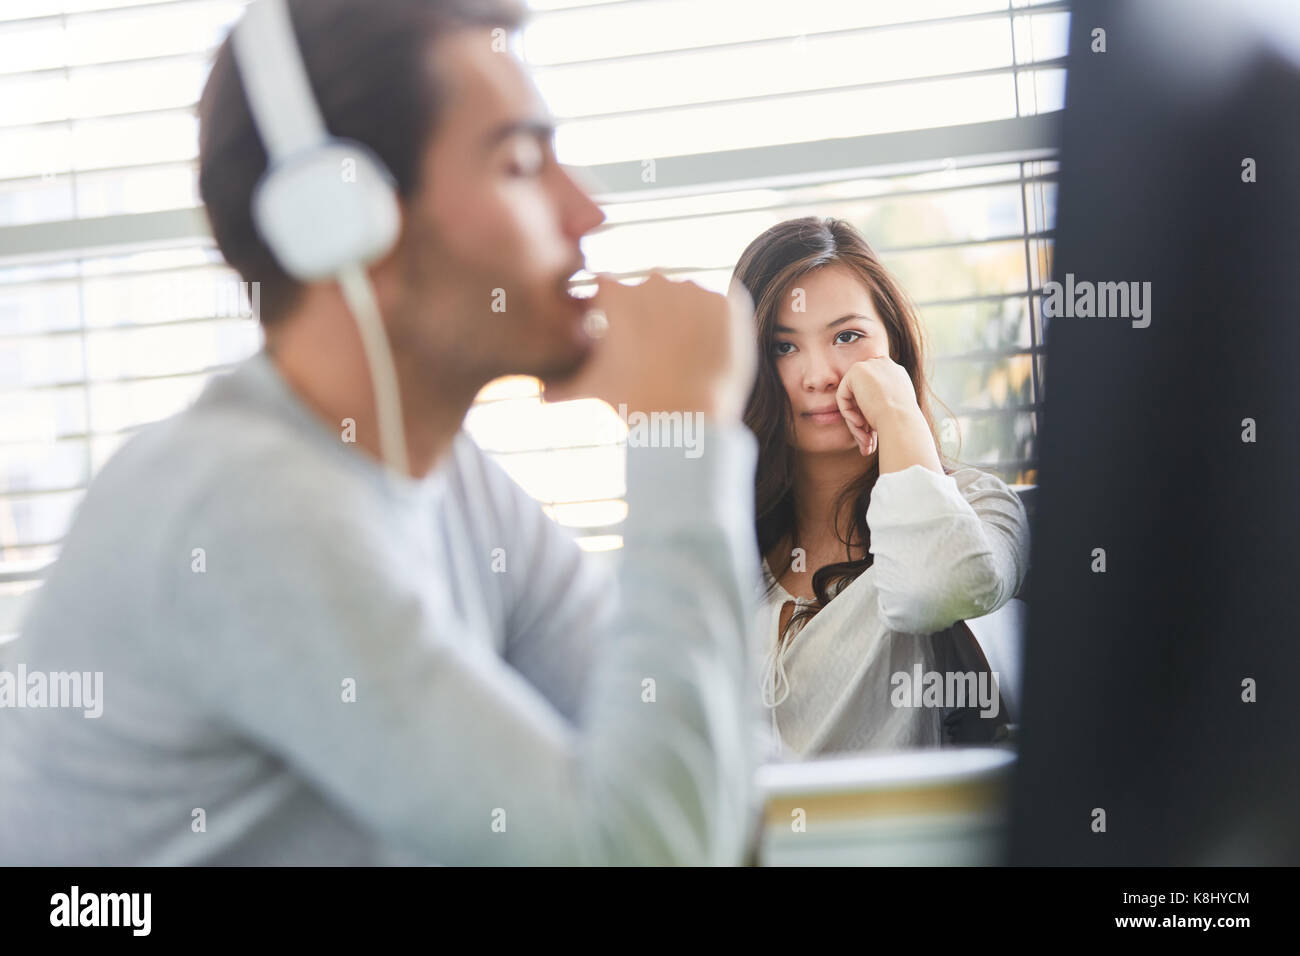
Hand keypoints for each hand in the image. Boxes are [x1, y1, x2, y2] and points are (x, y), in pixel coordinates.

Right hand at [542, 272, 756, 422]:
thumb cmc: (633, 404)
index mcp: (616, 293)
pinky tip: (706, 352)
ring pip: (686, 298)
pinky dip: (714, 325)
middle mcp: (655, 281)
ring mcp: (695, 290)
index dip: (608, 314)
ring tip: (683, 356)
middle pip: (649, 292)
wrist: (690, 421)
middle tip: (652, 354)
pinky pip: (720, 307)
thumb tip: (541, 394)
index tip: (617, 338)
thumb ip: (559, 384)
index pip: (607, 291)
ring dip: (683, 318)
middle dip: (649, 315)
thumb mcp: (588, 391)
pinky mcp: (729, 303)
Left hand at [835, 356, 919, 456]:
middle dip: (862, 420)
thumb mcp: (894, 414)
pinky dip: (848, 413)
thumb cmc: (901, 424)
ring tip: (866, 441)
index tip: (872, 434)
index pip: (875, 391)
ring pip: (853, 398)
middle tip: (867, 443)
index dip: (870, 413)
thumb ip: (879, 409)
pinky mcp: (857, 371)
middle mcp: (885, 365)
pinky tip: (860, 424)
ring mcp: (871, 365)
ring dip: (856, 422)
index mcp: (897, 374)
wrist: (901, 420)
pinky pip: (843, 395)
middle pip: (862, 394)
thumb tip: (862, 422)